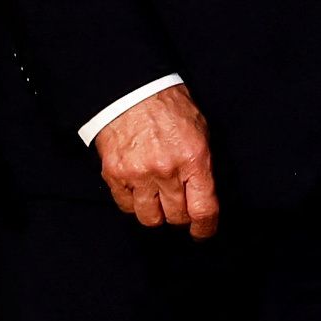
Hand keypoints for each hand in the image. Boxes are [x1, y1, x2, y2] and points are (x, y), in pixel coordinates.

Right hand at [93, 83, 221, 238]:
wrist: (130, 88)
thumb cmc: (167, 105)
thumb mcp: (199, 130)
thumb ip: (202, 165)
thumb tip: (204, 194)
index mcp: (193, 158)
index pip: (203, 209)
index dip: (205, 228)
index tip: (202, 231)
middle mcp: (166, 170)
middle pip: (176, 217)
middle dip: (180, 214)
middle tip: (177, 204)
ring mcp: (138, 173)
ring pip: (149, 218)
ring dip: (155, 213)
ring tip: (156, 199)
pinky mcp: (114, 173)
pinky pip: (125, 205)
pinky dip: (132, 202)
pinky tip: (137, 188)